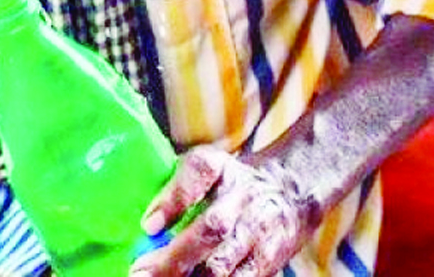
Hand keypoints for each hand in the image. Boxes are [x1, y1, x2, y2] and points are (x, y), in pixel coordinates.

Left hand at [130, 146, 308, 276]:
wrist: (292, 192)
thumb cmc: (234, 182)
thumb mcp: (208, 167)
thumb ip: (178, 189)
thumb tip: (149, 226)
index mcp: (222, 169)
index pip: (199, 172)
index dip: (174, 199)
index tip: (148, 226)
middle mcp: (244, 198)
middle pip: (212, 228)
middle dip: (174, 256)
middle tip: (141, 272)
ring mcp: (259, 232)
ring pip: (224, 264)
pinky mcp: (270, 261)